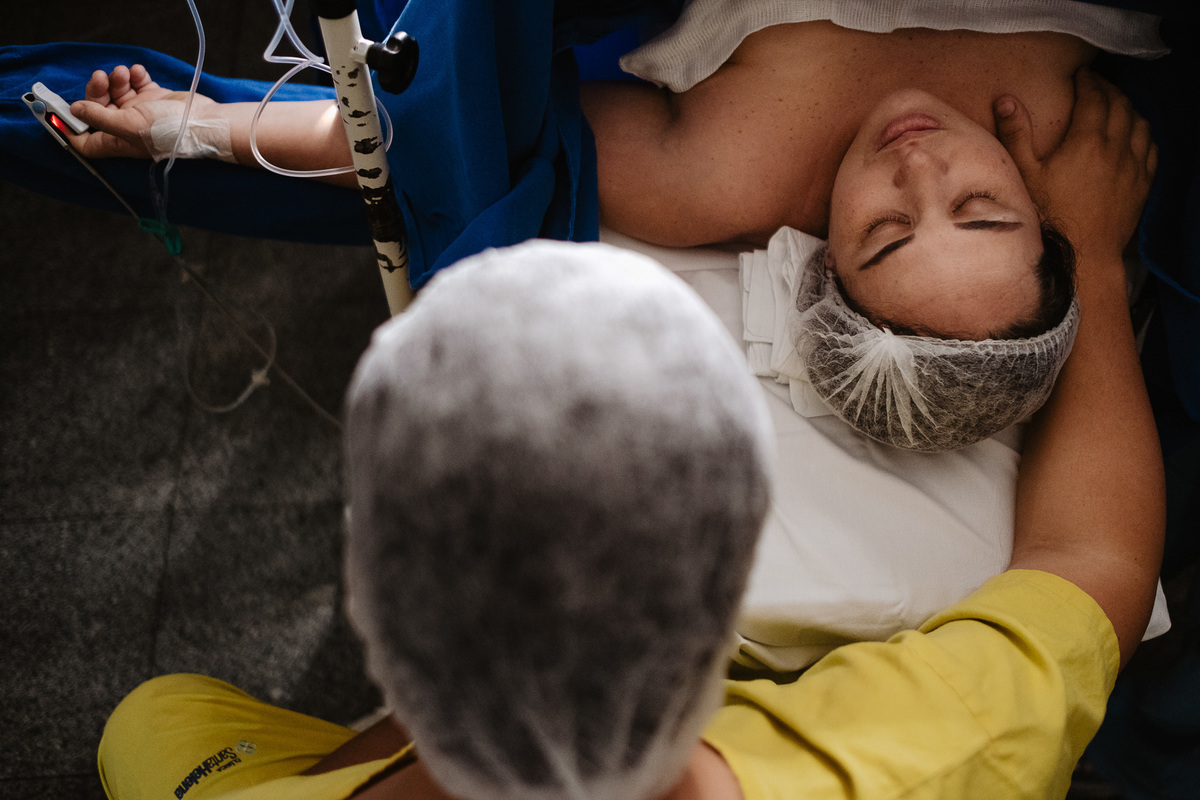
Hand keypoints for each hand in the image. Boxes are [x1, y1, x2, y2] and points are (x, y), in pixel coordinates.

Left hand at [66, 64, 219, 158]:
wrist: (203, 121)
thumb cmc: (169, 131)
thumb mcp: (128, 124)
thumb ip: (99, 116)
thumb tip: (75, 109)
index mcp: (118, 141)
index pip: (86, 142)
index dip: (70, 129)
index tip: (60, 112)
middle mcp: (126, 128)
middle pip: (97, 109)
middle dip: (96, 91)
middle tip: (101, 77)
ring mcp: (141, 113)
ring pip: (116, 92)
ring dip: (116, 79)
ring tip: (124, 73)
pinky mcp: (154, 100)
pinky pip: (137, 84)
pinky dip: (135, 76)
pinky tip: (139, 73)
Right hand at [993, 68, 1156, 260]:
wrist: (1082, 254)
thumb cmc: (1049, 216)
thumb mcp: (1024, 175)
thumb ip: (1015, 135)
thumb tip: (1007, 100)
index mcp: (1087, 141)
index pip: (1094, 97)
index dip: (1089, 81)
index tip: (1082, 74)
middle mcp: (1116, 148)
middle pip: (1121, 105)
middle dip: (1109, 89)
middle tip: (1097, 84)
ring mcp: (1133, 166)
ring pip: (1140, 123)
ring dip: (1128, 108)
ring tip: (1115, 105)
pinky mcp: (1142, 184)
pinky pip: (1151, 147)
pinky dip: (1143, 133)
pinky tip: (1133, 135)